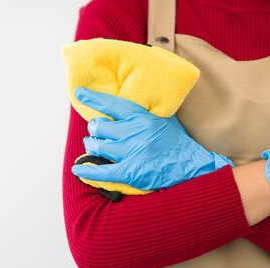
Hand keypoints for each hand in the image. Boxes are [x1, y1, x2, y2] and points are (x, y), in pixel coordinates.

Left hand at [71, 87, 233, 190]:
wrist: (192, 167)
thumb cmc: (177, 143)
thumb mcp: (162, 120)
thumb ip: (143, 114)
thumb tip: (122, 108)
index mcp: (142, 117)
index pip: (112, 104)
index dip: (93, 98)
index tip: (79, 93)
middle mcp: (134, 132)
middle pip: (99, 126)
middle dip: (95, 129)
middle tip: (98, 133)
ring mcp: (132, 152)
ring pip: (97, 146)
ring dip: (93, 147)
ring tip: (95, 147)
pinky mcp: (130, 171)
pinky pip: (101, 171)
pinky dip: (87, 171)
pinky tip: (77, 170)